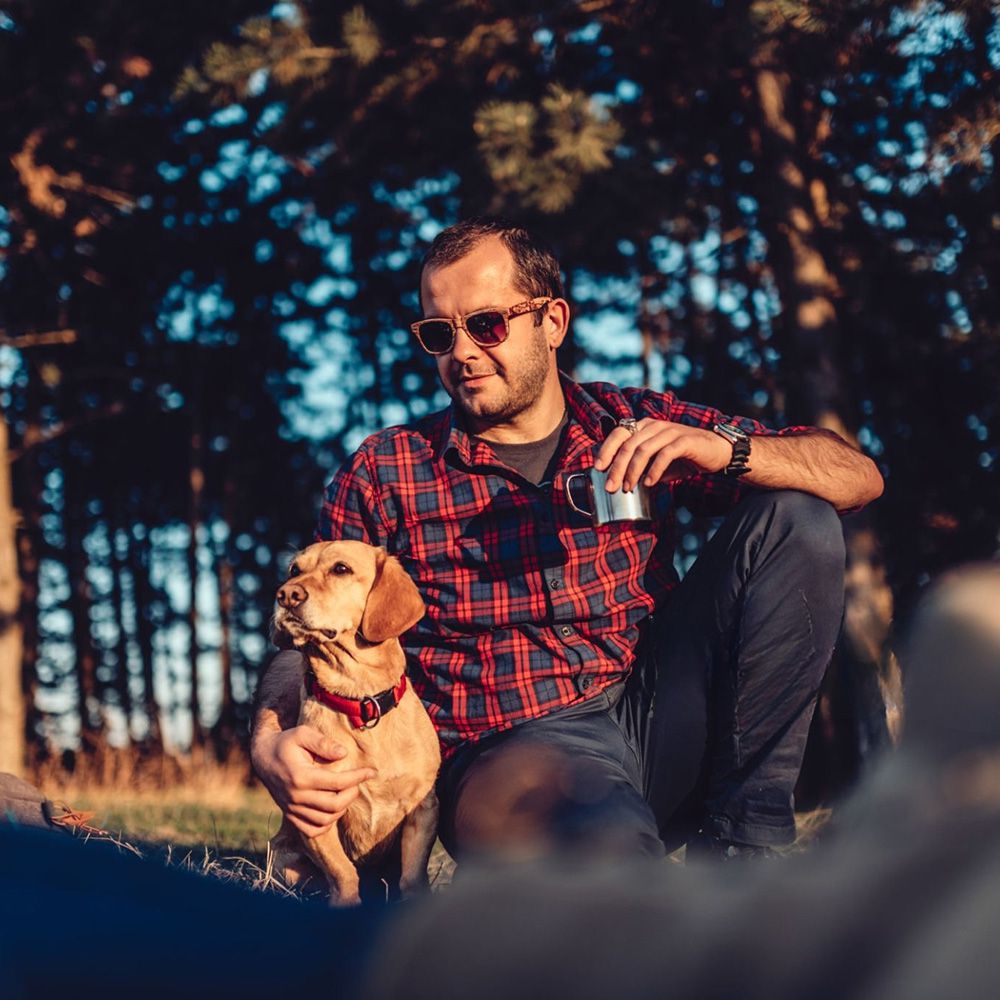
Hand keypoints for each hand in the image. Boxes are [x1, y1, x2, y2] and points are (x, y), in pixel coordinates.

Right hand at [251, 725, 376, 838]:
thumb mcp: (302, 734)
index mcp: (300, 777)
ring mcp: (291, 808)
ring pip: (324, 820)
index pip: (337, 783)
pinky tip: (333, 809)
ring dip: (341, 809)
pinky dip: (326, 824)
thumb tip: (344, 754)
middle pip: (334, 805)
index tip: (372, 771)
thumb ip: (323, 743)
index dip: (357, 777)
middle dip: (352, 793)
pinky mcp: (289, 815)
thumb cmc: (286, 742)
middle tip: (358, 781)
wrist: (262, 757)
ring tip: (347, 792)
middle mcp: (296, 797)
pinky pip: (311, 830)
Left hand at [593, 418, 731, 491]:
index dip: (606, 449)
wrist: (718, 451)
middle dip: (616, 467)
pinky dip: (654, 470)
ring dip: (633, 472)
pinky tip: (649, 483)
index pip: (619, 433)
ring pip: (643, 450)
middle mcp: (655, 426)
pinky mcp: (684, 441)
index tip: (598, 468)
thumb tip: (624, 482)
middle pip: (628, 445)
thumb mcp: (659, 461)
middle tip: (611, 487)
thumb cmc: (685, 456)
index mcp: (645, 426)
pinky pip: (664, 455)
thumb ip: (643, 467)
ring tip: (628, 488)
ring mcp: (670, 431)